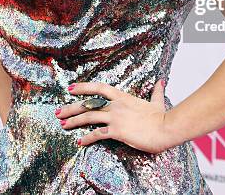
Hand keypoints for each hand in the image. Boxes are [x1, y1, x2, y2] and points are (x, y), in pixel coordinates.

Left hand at [55, 79, 171, 153]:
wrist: (166, 128)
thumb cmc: (161, 117)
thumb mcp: (157, 102)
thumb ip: (156, 91)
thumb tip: (161, 82)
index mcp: (123, 97)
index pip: (99, 88)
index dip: (83, 87)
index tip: (71, 88)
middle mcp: (116, 105)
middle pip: (88, 104)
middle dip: (71, 107)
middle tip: (58, 112)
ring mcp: (116, 117)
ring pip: (89, 117)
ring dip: (73, 121)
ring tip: (63, 125)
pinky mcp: (117, 131)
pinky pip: (97, 134)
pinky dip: (86, 138)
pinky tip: (79, 142)